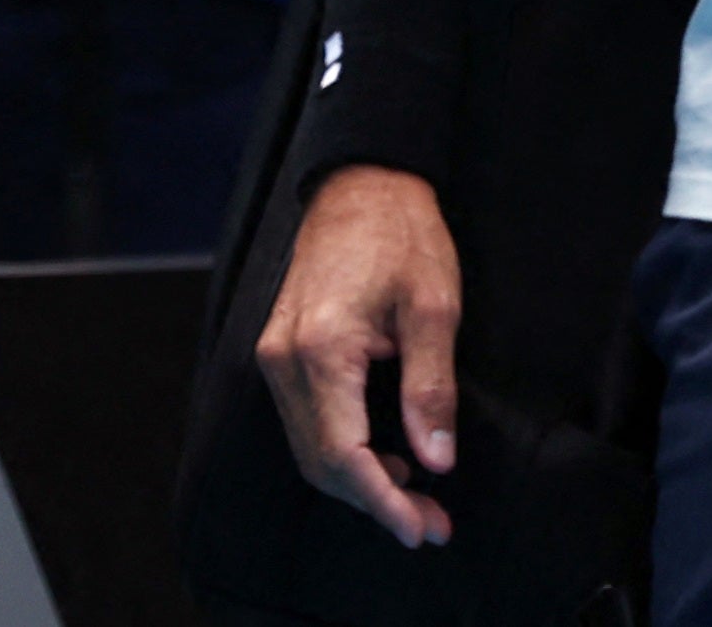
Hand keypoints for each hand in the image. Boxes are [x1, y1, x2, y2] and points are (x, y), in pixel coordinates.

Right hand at [257, 164, 464, 546]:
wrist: (362, 182)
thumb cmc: (402, 234)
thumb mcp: (435, 307)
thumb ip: (431, 388)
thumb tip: (436, 459)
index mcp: (321, 349)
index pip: (344, 454)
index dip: (383, 501)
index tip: (420, 529)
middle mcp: (284, 359)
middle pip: (321, 462)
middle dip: (377, 500)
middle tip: (431, 522)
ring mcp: (275, 355)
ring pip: (310, 447)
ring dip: (360, 480)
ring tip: (419, 497)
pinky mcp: (281, 351)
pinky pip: (306, 421)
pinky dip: (343, 449)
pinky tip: (388, 457)